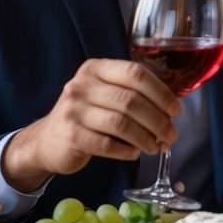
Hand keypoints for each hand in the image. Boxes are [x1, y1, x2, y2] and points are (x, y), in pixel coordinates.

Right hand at [2, 58, 180, 191]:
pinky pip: (107, 144)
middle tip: (171, 136)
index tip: (176, 111)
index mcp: (96, 68)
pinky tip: (134, 154)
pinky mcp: (70, 135)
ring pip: (121, 123)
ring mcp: (73, 110)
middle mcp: (82, 85)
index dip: (161, 92)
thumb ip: (133, 95)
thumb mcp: (104, 95)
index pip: (135, 73)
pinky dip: (127, 151)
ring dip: (146, 138)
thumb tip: (171, 112)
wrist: (47, 141)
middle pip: (131, 101)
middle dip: (158, 121)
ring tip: (156, 147)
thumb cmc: (86, 117)